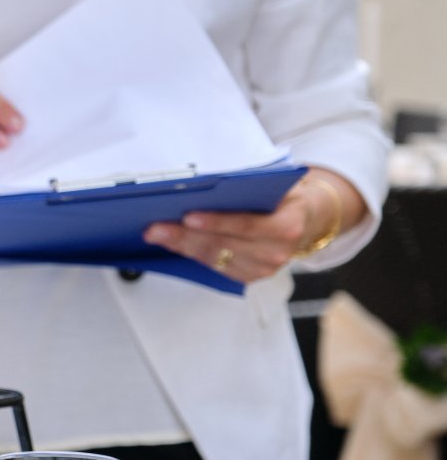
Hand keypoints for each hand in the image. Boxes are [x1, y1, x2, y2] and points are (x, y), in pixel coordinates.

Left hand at [143, 180, 336, 283]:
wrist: (304, 218)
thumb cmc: (283, 196)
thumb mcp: (275, 184)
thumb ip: (249, 185)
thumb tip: (204, 181)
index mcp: (288, 225)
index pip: (247, 226)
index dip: (216, 222)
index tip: (187, 216)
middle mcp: (277, 252)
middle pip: (223, 245)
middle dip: (185, 236)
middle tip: (155, 227)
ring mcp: (263, 268)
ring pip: (214, 258)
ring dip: (181, 246)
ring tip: (156, 234)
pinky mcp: (250, 277)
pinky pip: (215, 267)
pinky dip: (191, 254)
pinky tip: (172, 243)